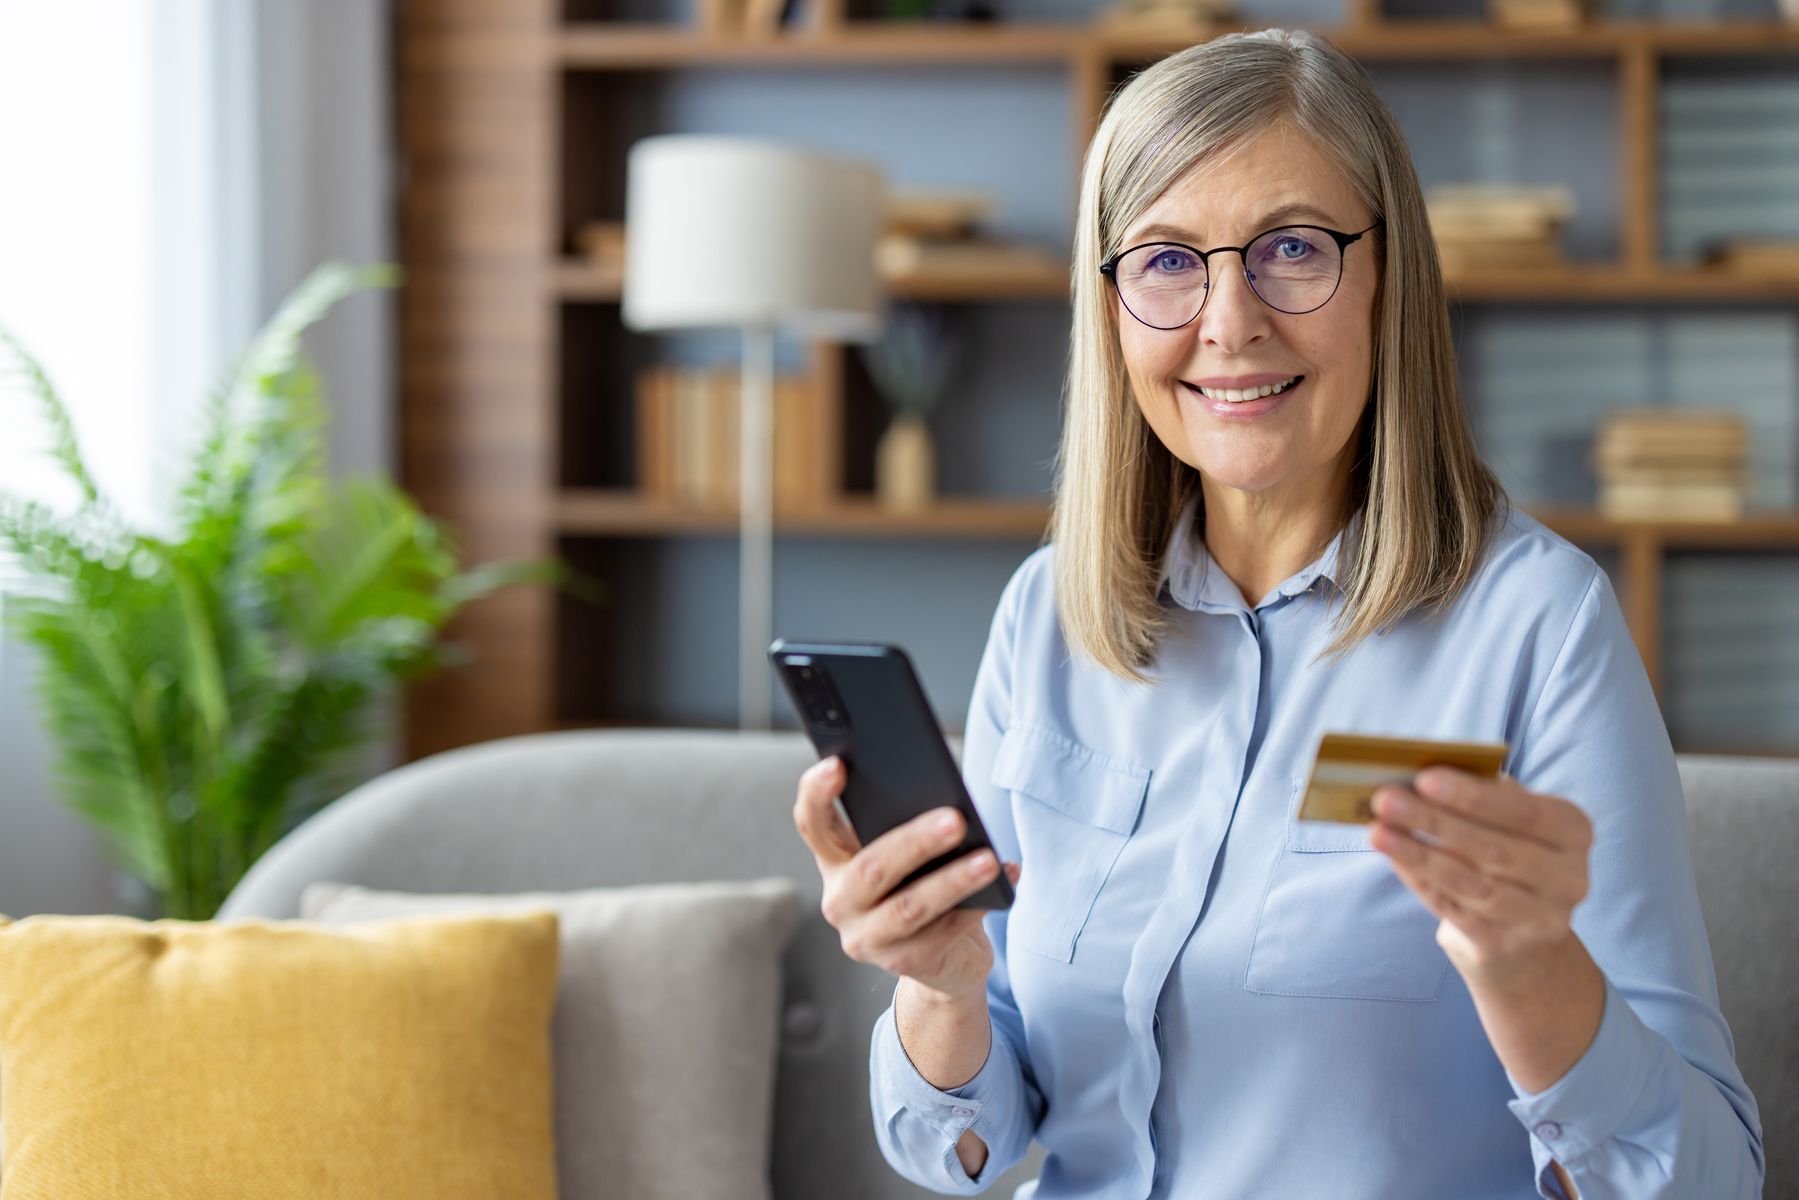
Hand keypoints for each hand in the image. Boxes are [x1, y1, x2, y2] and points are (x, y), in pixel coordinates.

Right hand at [792, 755, 1021, 1004]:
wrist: (943, 959)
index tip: (837, 765)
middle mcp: (840, 901)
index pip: (813, 824)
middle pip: (870, 868)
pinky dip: (976, 908)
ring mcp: (866, 937)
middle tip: (955, 819)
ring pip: (909, 907)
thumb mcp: (909, 855)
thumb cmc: (925, 884)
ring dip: (953, 881)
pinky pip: (942, 933)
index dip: (816, 794)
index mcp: (835, 860)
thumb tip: (952, 805)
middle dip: (915, 842)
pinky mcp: (902, 963)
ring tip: (988, 860)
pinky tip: (1003, 882)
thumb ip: (909, 827)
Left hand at [1369, 767, 1594, 989]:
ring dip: (1419, 855)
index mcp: (1574, 833)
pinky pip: (1453, 909)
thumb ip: (1480, 797)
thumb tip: (1420, 776)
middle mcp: (1568, 879)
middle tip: (1385, 799)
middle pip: (1493, 848)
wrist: (1523, 935)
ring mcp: (1539, 918)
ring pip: (1471, 883)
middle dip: (1434, 821)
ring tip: (1377, 831)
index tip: (1425, 779)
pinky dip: (1419, 880)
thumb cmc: (1507, 852)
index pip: (1526, 811)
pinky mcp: (1504, 946)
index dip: (1474, 797)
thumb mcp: (1508, 821)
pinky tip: (1392, 857)